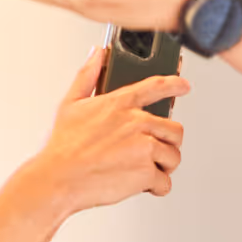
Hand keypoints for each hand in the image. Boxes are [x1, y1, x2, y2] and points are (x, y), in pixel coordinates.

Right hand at [29, 50, 189, 211]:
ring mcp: (144, 148)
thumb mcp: (70, 103)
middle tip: (153, 152)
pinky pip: (165, 182)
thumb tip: (97, 53)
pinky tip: (141, 184)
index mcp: (120, 103)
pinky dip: (156, 187)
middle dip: (167, 142)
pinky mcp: (145, 173)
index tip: (184, 86)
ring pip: (174, 156)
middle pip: (174, 130)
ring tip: (144, 169)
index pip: (156, 86)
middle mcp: (136, 123)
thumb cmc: (61, 146)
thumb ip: (87, 75)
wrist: (57, 179)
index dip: (174, 84)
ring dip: (164, 165)